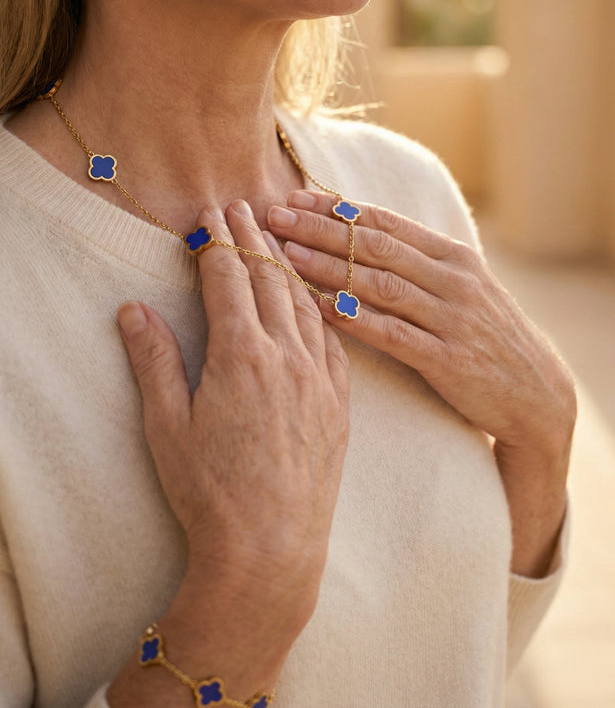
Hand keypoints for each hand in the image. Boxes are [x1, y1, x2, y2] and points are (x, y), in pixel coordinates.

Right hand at [117, 200, 348, 626]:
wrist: (272, 546)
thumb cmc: (211, 491)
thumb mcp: (167, 426)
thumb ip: (154, 361)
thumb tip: (135, 310)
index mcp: (241, 355)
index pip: (229, 279)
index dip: (218, 242)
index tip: (211, 215)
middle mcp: (286, 355)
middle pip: (269, 279)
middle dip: (253, 239)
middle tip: (243, 207)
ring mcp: (320, 376)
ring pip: (305, 302)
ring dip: (289, 266)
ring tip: (277, 239)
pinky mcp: (341, 400)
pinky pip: (332, 338)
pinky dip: (319, 308)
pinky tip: (314, 300)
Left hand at [268, 190, 574, 452]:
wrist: (538, 393)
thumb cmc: (490, 339)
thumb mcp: (465, 290)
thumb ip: (422, 265)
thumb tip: (367, 240)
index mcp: (454, 257)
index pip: (386, 222)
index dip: (337, 209)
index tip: (295, 197)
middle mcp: (453, 280)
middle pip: (376, 245)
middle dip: (321, 228)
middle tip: (275, 214)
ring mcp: (452, 318)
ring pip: (380, 284)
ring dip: (329, 266)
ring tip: (286, 254)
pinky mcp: (448, 359)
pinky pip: (392, 333)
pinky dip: (354, 319)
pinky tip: (319, 309)